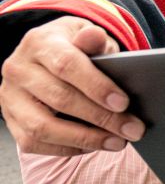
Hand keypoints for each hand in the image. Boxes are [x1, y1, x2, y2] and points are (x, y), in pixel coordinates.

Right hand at [0, 16, 142, 155]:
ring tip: (117, 142)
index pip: (67, 65)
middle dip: (102, 118)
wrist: (46, 56)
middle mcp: (18, 70)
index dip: (97, 86)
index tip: (124, 103)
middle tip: (133, 129)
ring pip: (43, 127)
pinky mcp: (10, 120)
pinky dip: (67, 148)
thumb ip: (93, 39)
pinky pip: (34, 143)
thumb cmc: (74, 47)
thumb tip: (96, 37)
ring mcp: (10, 97)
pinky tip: (94, 145)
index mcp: (40, 43)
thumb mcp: (85, 34)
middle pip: (60, 99)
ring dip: (85, 139)